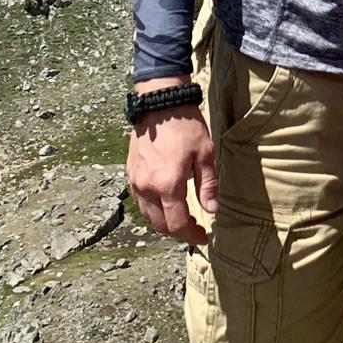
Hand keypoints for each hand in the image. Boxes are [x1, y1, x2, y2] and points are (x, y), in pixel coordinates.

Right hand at [126, 80, 215, 245]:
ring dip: (164, 223)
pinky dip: (152, 210)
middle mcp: (148, 188)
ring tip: (182, 218)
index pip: (177, 223)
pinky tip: (165, 204)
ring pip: (147, 216)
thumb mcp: (205, 154)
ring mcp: (136, 182)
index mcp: (168, 185)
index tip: (203, 237)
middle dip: (178, 232)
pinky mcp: (130, 174)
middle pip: (160, 225)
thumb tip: (212, 210)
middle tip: (195, 228)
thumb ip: (208, 185)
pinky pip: (140, 202)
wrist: (159, 104)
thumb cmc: (186, 127)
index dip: (191, 235)